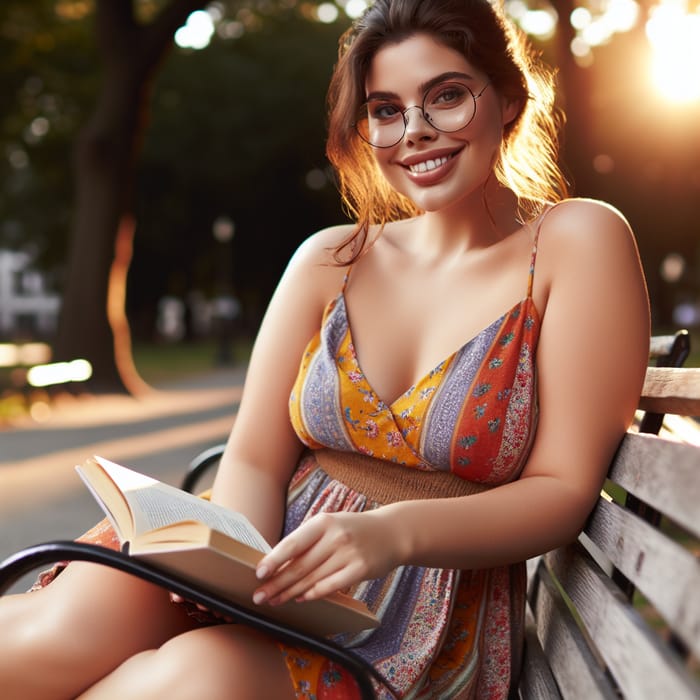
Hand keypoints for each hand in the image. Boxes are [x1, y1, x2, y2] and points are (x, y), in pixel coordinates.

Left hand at [253, 509, 401, 605]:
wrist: (391, 532)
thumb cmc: (353, 530)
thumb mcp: (331, 525)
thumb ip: (308, 540)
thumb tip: (277, 561)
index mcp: (323, 521)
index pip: (293, 543)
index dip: (274, 560)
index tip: (258, 574)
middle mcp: (335, 536)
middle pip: (300, 565)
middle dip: (277, 583)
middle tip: (259, 596)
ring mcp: (349, 553)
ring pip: (312, 578)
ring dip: (291, 592)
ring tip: (275, 600)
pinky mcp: (360, 569)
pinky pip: (331, 586)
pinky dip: (314, 594)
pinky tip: (301, 599)